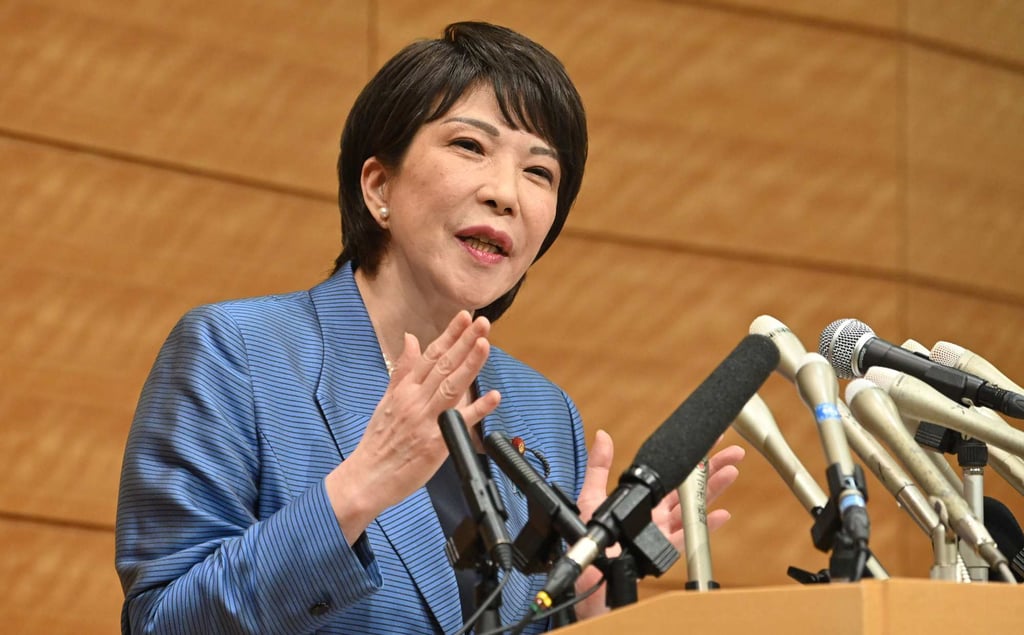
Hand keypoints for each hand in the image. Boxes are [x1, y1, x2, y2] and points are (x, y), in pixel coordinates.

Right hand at [325, 311, 500, 541]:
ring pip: (451, 386)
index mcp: (405, 389)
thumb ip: (402, 369)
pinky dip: (477, 409)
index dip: (449, 335)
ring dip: (470, 364)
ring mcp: (426, 420)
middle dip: (464, 341)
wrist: (367, 477)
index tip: (465, 317)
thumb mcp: (387, 399)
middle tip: (482, 322)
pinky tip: (493, 396)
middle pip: (444, 366)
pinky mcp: (435, 443)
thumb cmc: (378, 441)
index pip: (431, 355)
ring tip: (485, 344)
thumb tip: (409, 339)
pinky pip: (459, 423)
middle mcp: (415, 400)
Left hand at [571, 431, 743, 619]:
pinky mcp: (662, 550)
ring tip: (731, 472)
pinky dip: (706, 525)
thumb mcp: (590, 497)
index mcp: (642, 502)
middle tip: (731, 453)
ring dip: (712, 490)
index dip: (689, 459)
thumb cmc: (586, 539)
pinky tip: (721, 515)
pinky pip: (688, 536)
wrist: (587, 576)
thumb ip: (598, 468)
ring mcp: (661, 532)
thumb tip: (602, 437)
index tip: (706, 442)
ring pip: (693, 508)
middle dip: (711, 469)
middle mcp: (655, 516)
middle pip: (689, 489)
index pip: (670, 476)